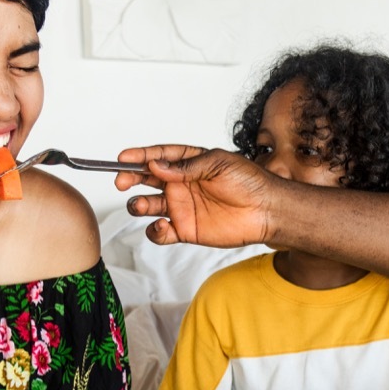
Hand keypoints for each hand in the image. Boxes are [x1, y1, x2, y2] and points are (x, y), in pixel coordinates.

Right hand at [115, 144, 274, 247]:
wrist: (266, 211)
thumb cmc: (249, 182)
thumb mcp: (218, 163)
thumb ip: (186, 166)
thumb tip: (156, 166)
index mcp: (189, 163)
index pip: (158, 157)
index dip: (140, 157)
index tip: (123, 158)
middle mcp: (181, 184)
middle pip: (146, 180)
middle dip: (130, 178)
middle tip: (122, 181)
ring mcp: (181, 207)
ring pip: (147, 205)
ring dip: (138, 204)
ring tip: (142, 205)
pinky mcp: (185, 230)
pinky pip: (160, 232)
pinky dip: (154, 231)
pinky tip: (162, 226)